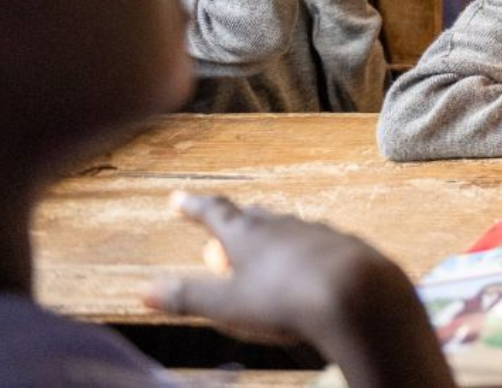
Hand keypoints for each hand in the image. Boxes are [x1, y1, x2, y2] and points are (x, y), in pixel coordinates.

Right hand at [146, 192, 453, 387]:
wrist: (356, 296)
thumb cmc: (284, 299)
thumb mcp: (227, 304)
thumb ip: (188, 296)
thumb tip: (145, 291)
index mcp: (248, 234)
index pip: (214, 212)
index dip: (194, 206)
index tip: (179, 196)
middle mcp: (283, 225)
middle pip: (253, 217)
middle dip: (235, 222)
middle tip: (222, 226)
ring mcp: (317, 233)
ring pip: (288, 228)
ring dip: (272, 236)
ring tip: (264, 245)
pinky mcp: (346, 248)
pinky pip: (319, 245)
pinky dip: (305, 252)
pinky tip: (309, 264)